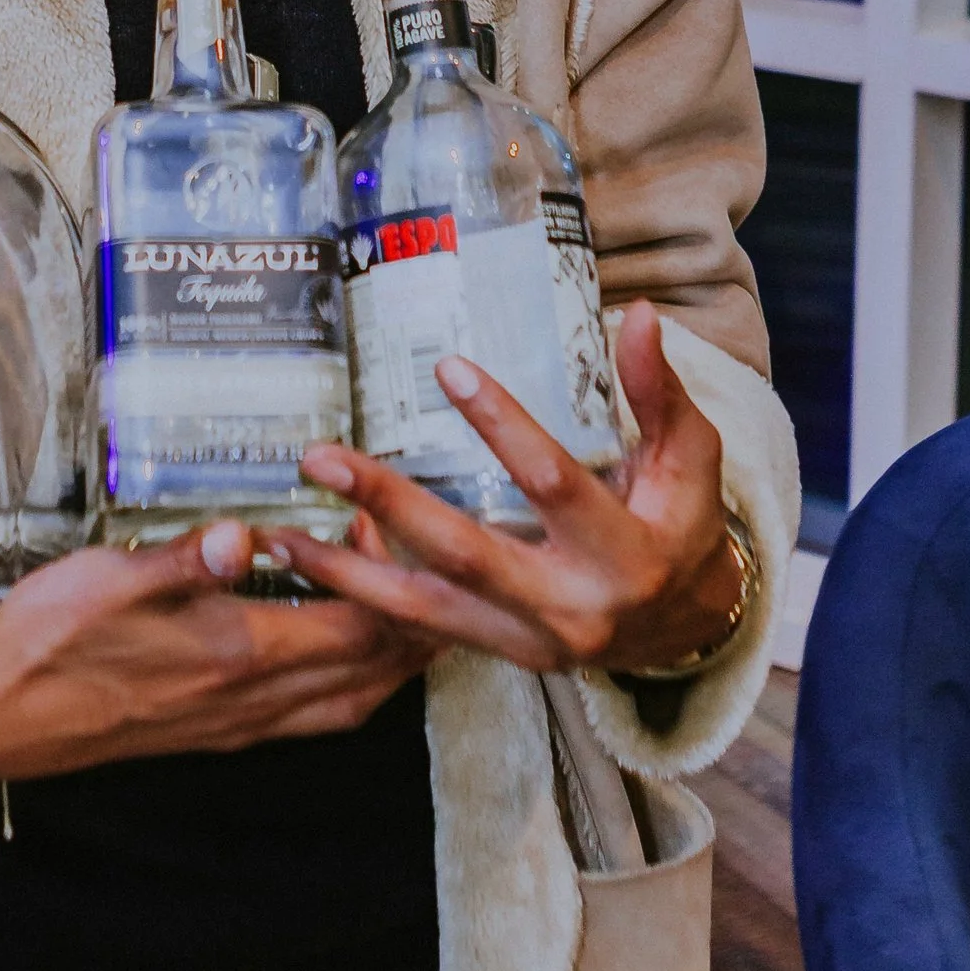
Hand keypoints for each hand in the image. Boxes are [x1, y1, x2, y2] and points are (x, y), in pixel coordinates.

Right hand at [0, 525, 431, 781]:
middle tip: (436, 573)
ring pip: (348, 704)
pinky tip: (335, 654)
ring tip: (410, 611)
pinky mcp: (215, 732)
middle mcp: (250, 701)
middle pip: (371, 674)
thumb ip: (184, 558)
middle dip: (418, 627)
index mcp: (236, 656)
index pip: (356, 628)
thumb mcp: (111, 580)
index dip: (394, 583)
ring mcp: (236, 724)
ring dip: (390, 662)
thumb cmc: (48, 641)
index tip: (394, 528)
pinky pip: (311, 718)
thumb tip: (242, 536)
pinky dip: (346, 685)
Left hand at [262, 299, 744, 681]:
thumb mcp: (689, 460)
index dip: (503, 427)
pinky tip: (308, 565)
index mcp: (622, 554)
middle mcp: (569, 609)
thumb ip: (659, 394)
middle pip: (467, 555)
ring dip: (347, 573)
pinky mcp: (497, 653)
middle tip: (324, 459)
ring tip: (280, 535)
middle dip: (390, 508)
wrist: (684, 629)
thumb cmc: (682, 525)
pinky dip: (363, 598)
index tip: (448, 369)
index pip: (553, 485)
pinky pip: (418, 631)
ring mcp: (527, 640)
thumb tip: (640, 317)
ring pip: (424, 611)